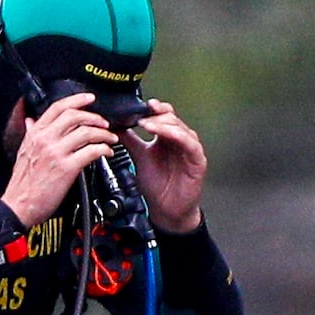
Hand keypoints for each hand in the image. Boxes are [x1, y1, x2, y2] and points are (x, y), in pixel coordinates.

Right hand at [0, 93, 124, 233]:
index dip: (77, 100)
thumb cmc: (21, 184)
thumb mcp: (22, 153)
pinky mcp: (67, 168)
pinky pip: (92, 151)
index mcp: (35, 135)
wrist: (18, 206)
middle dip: (95, 117)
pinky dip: (104, 150)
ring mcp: (56, 153)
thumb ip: (30, 135)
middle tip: (104, 123)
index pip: (58, 108)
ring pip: (87, 132)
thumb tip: (31, 121)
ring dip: (104, 134)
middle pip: (75, 116)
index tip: (90, 98)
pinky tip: (106, 153)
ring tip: (110, 139)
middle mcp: (45, 140)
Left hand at [126, 98, 207, 233]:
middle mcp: (180, 141)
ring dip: (163, 124)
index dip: (154, 109)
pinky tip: (165, 134)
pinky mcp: (197, 160)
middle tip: (141, 114)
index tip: (140, 105)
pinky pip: (190, 144)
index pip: (163, 116)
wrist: (166, 209)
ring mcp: (190, 149)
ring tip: (147, 123)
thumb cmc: (157, 185)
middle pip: (172, 119)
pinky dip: (177, 136)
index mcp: (167, 138)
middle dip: (157, 114)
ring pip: (180, 129)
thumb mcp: (139, 158)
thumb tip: (116, 127)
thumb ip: (130, 142)